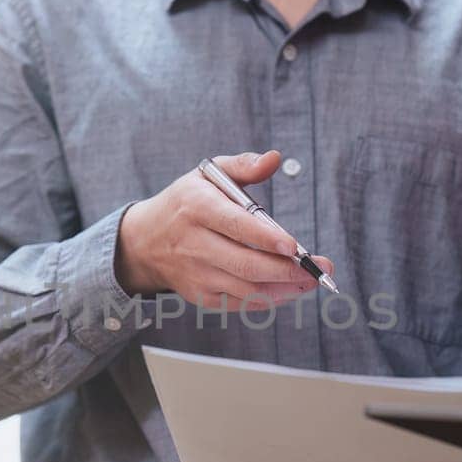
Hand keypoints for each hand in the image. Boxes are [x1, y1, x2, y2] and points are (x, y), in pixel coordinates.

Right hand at [115, 150, 331, 308]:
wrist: (144, 241)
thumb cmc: (186, 202)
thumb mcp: (207, 174)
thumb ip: (243, 165)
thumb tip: (274, 159)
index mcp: (197, 207)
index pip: (235, 225)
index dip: (267, 239)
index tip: (295, 246)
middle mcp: (194, 244)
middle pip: (245, 264)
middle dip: (286, 271)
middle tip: (317, 270)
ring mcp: (196, 274)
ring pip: (246, 288)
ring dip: (283, 289)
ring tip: (309, 281)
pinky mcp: (200, 295)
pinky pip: (239, 303)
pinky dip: (267, 300)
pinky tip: (288, 290)